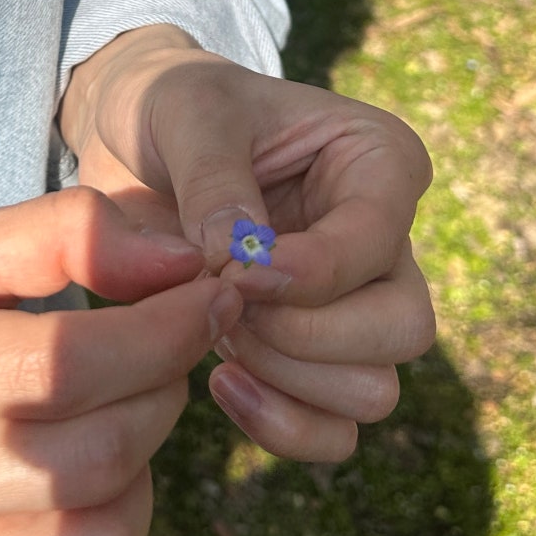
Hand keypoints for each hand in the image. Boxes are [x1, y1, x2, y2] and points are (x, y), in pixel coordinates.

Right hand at [0, 189, 240, 535]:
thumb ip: (57, 234)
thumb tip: (179, 259)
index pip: (54, 363)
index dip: (158, 331)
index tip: (206, 297)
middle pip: (80, 453)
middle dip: (160, 389)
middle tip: (169, 343)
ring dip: (142, 464)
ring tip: (121, 405)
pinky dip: (107, 526)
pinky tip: (86, 472)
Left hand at [60, 25, 435, 462]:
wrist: (134, 141)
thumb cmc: (173, 107)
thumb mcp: (186, 111)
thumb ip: (214, 179)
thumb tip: (236, 264)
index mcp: (377, 162)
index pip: (375, 241)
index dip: (304, 273)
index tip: (227, 271)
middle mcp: (383, 240)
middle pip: (401, 329)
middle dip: (302, 333)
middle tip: (221, 303)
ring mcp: (354, 304)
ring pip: (372, 389)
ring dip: (287, 376)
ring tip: (213, 329)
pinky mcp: (311, 354)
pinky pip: (332, 428)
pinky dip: (282, 424)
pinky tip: (219, 381)